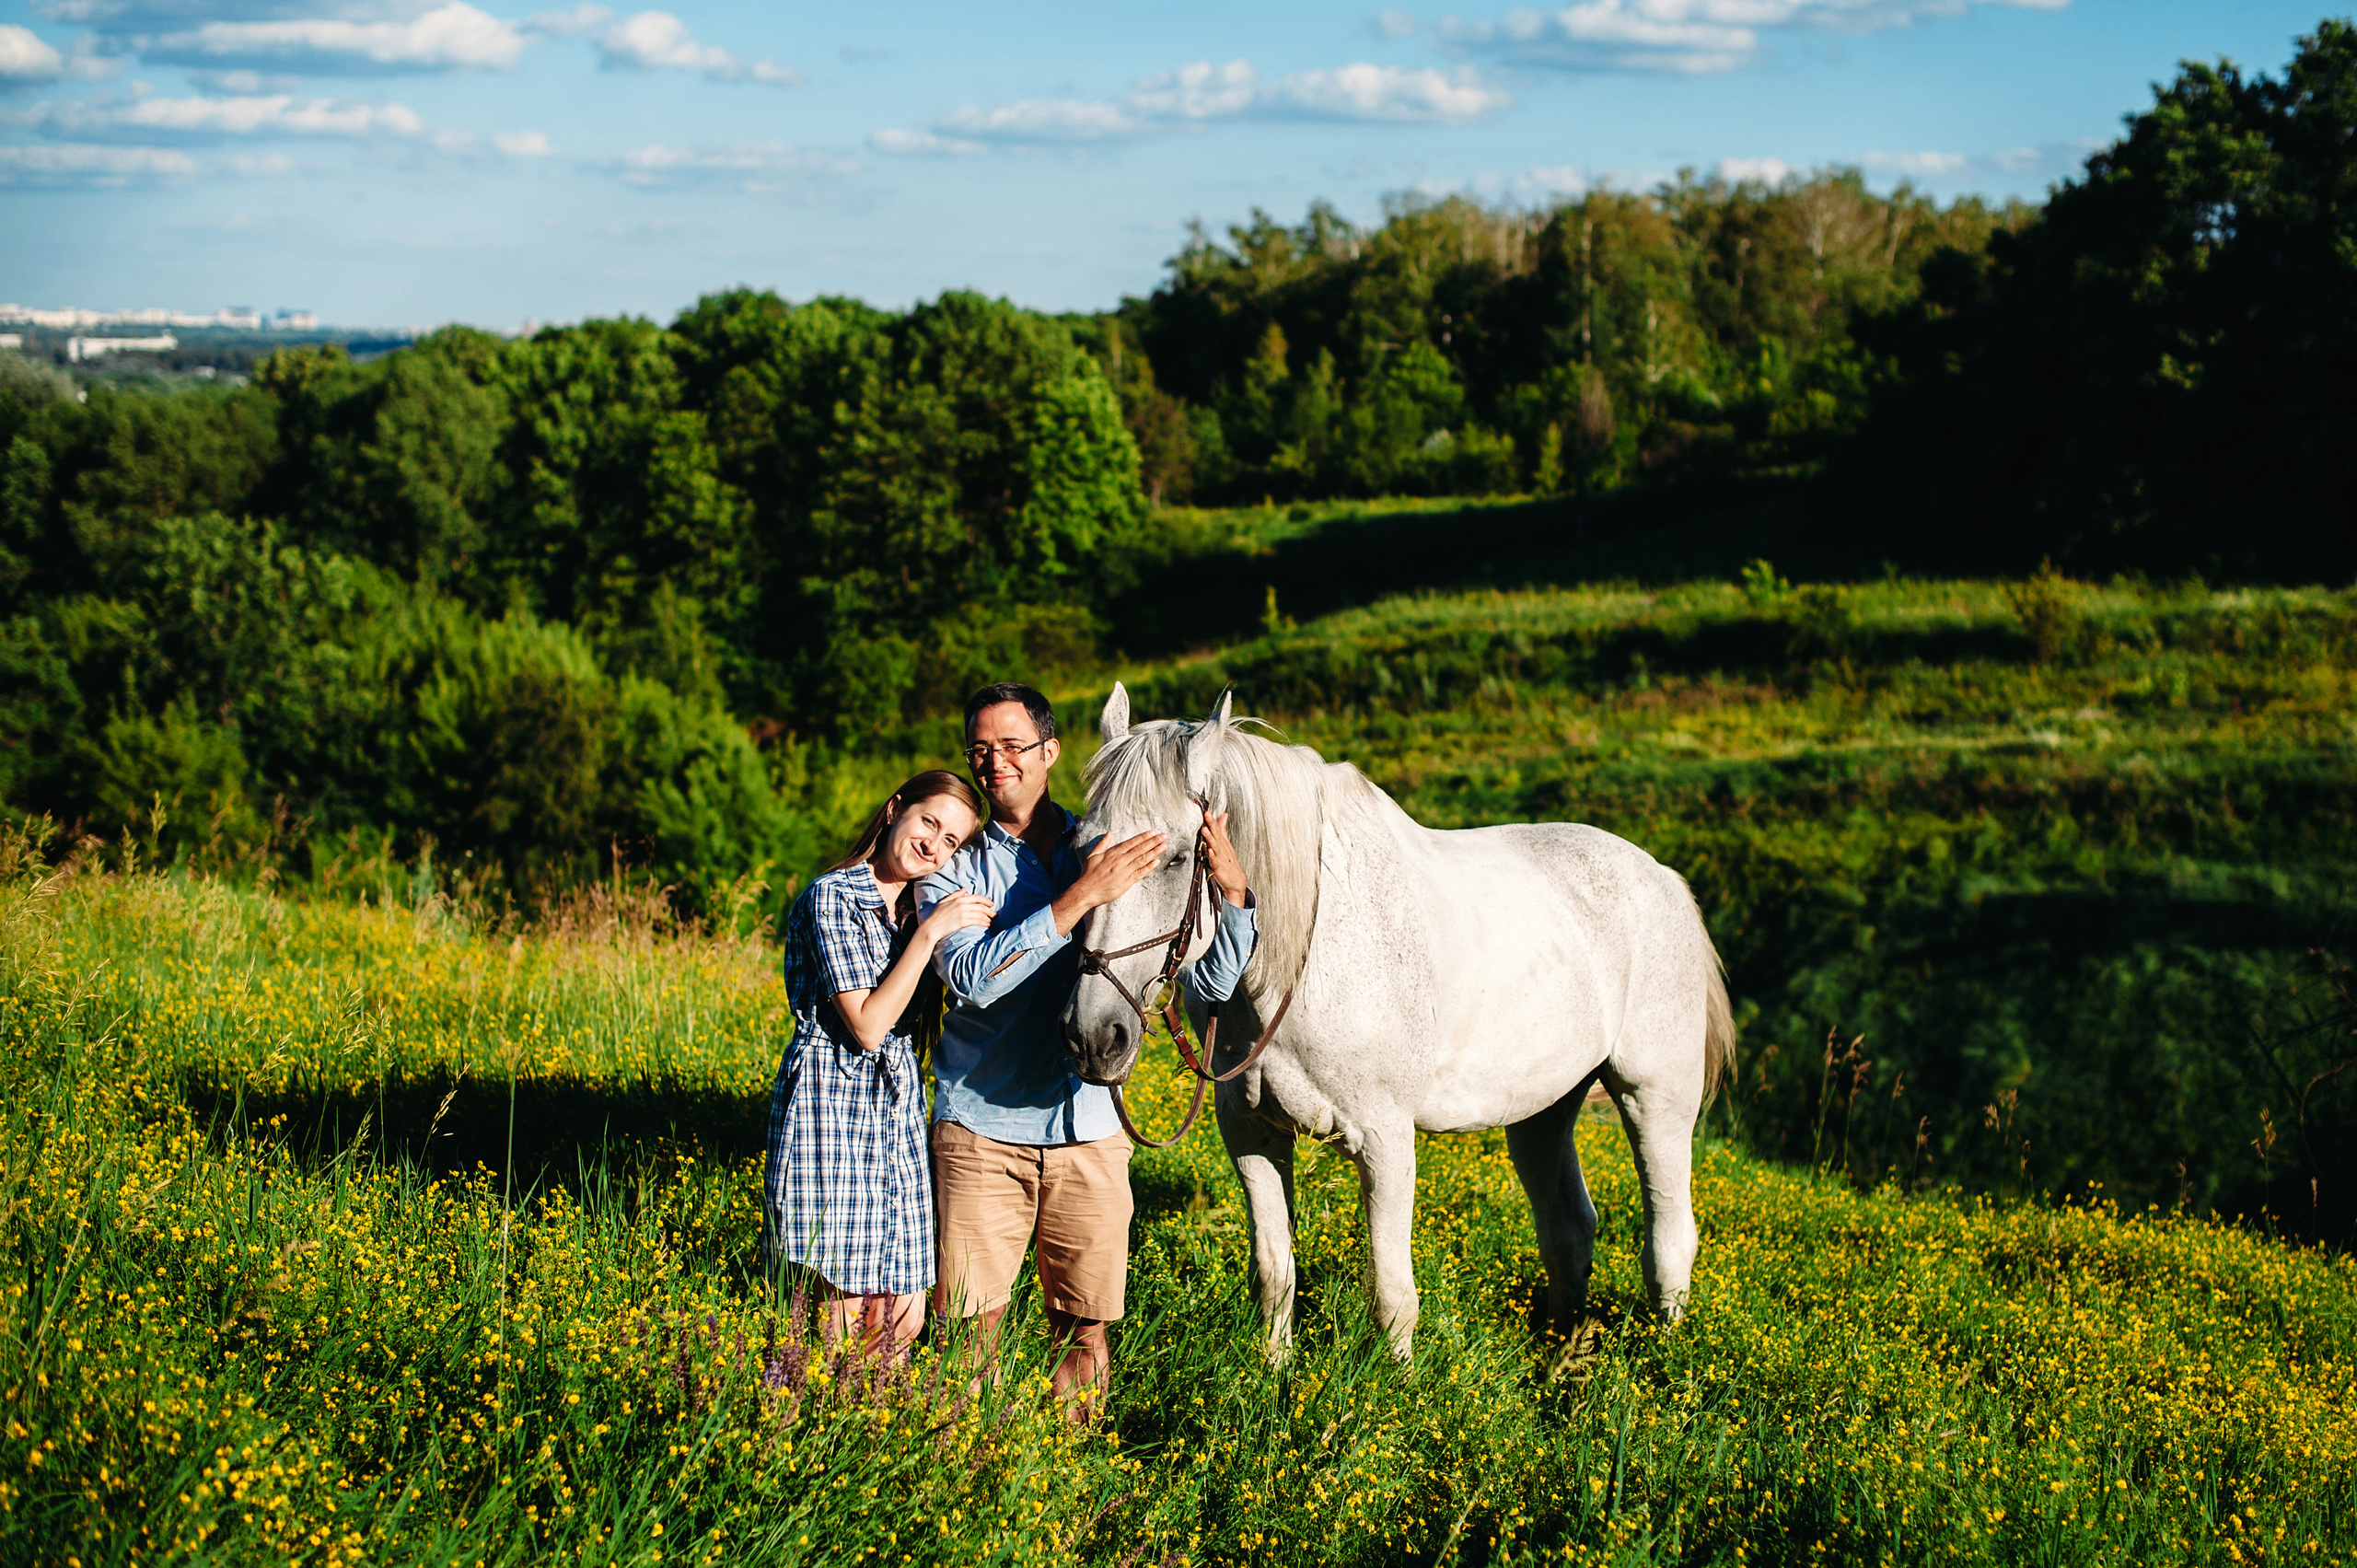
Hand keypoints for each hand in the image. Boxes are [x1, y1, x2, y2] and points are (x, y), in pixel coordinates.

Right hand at [917, 891, 994, 945]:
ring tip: (991, 921)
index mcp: (958, 899)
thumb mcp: (944, 901)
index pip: (976, 898)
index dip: (986, 900)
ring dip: (988, 918)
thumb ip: (955, 894)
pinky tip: (987, 925)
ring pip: (980, 914)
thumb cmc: (936, 916)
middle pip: (981, 906)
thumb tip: (965, 889)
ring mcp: (962, 913)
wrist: (931, 928)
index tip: (991, 904)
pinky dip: (984, 923)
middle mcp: (962, 905)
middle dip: (990, 910)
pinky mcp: (962, 922)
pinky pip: (977, 921)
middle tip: (995, 914)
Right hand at [1051, 830, 1166, 933]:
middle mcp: (1120, 860)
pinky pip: (1140, 873)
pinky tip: (1157, 862)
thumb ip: (1102, 844)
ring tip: (1164, 846)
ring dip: (1154, 852)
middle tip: (1164, 836)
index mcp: (1113, 853)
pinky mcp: (1126, 882)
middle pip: (1140, 849)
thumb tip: (1109, 833)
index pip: (1131, 843)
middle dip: (1153, 842)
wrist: (1086, 891)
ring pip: (1142, 859)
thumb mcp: (1093, 855)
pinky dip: (1149, 867)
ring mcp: (1124, 871)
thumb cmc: (1088, 874)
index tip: (1153, 833)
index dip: (1143, 837)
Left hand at [1201, 812, 1248, 907]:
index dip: (1212, 819)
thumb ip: (1222, 829)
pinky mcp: (1219, 868)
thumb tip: (1223, 816)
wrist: (1236, 881)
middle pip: (1216, 834)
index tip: (1207, 810)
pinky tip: (1209, 851)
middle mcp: (1221, 848)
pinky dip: (1212, 856)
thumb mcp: (1226, 843)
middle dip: (1211, 824)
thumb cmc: (1230, 862)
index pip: (1217, 828)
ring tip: (1205, 830)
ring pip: (1215, 846)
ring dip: (1210, 838)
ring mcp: (1220, 858)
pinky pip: (1215, 861)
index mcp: (1222, 842)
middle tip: (1207, 814)